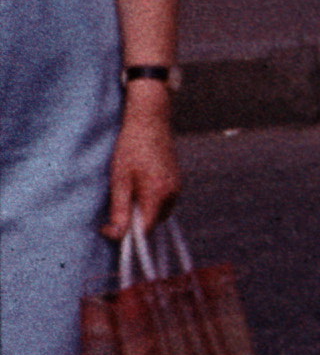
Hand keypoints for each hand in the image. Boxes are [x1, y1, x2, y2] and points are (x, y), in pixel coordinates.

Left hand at [100, 95, 178, 239]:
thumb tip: (117, 235)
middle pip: (153, 223)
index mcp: (158, 193)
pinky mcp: (177, 179)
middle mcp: (173, 192)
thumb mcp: (119, 179)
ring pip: (159, 213)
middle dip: (134, 224)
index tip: (106, 226)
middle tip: (114, 208)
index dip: (126, 235)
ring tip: (125, 195)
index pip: (145, 229)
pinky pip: (164, 201)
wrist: (150, 119)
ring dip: (142, 213)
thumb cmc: (131, 147)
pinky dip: (150, 202)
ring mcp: (177, 185)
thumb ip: (120, 209)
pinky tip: (137, 187)